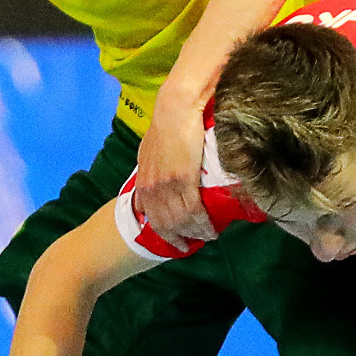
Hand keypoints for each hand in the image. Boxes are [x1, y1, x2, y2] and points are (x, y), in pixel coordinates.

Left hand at [133, 104, 215, 243]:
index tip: (172, 238)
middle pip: (163, 222)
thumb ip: (152, 166)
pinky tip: (211, 228)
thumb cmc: (166, 123)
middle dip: (177, 238)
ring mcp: (168, 185)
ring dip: (194, 232)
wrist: (176, 108)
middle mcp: (153, 187)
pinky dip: (202, 223)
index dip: (160, 230)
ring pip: (180, 220)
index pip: (149, 214)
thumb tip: (157, 175)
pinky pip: (193, 210)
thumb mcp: (150, 149)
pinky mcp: (184, 180)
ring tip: (207, 237)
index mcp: (144, 180)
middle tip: (189, 246)